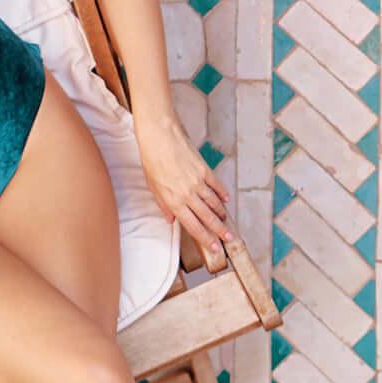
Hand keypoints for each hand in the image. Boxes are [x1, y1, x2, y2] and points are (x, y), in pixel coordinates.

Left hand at [140, 135, 244, 269]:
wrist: (160, 136)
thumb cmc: (152, 160)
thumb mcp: (152, 186)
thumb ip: (164, 205)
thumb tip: (172, 219)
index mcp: (173, 201)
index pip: (193, 225)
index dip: (205, 238)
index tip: (214, 246)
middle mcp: (188, 194)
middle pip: (207, 217)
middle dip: (219, 231)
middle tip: (229, 239)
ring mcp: (198, 182)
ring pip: (214, 203)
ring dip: (221, 214)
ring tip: (227, 222)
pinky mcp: (204, 169)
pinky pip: (216, 186)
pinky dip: (222, 194)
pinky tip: (226, 200)